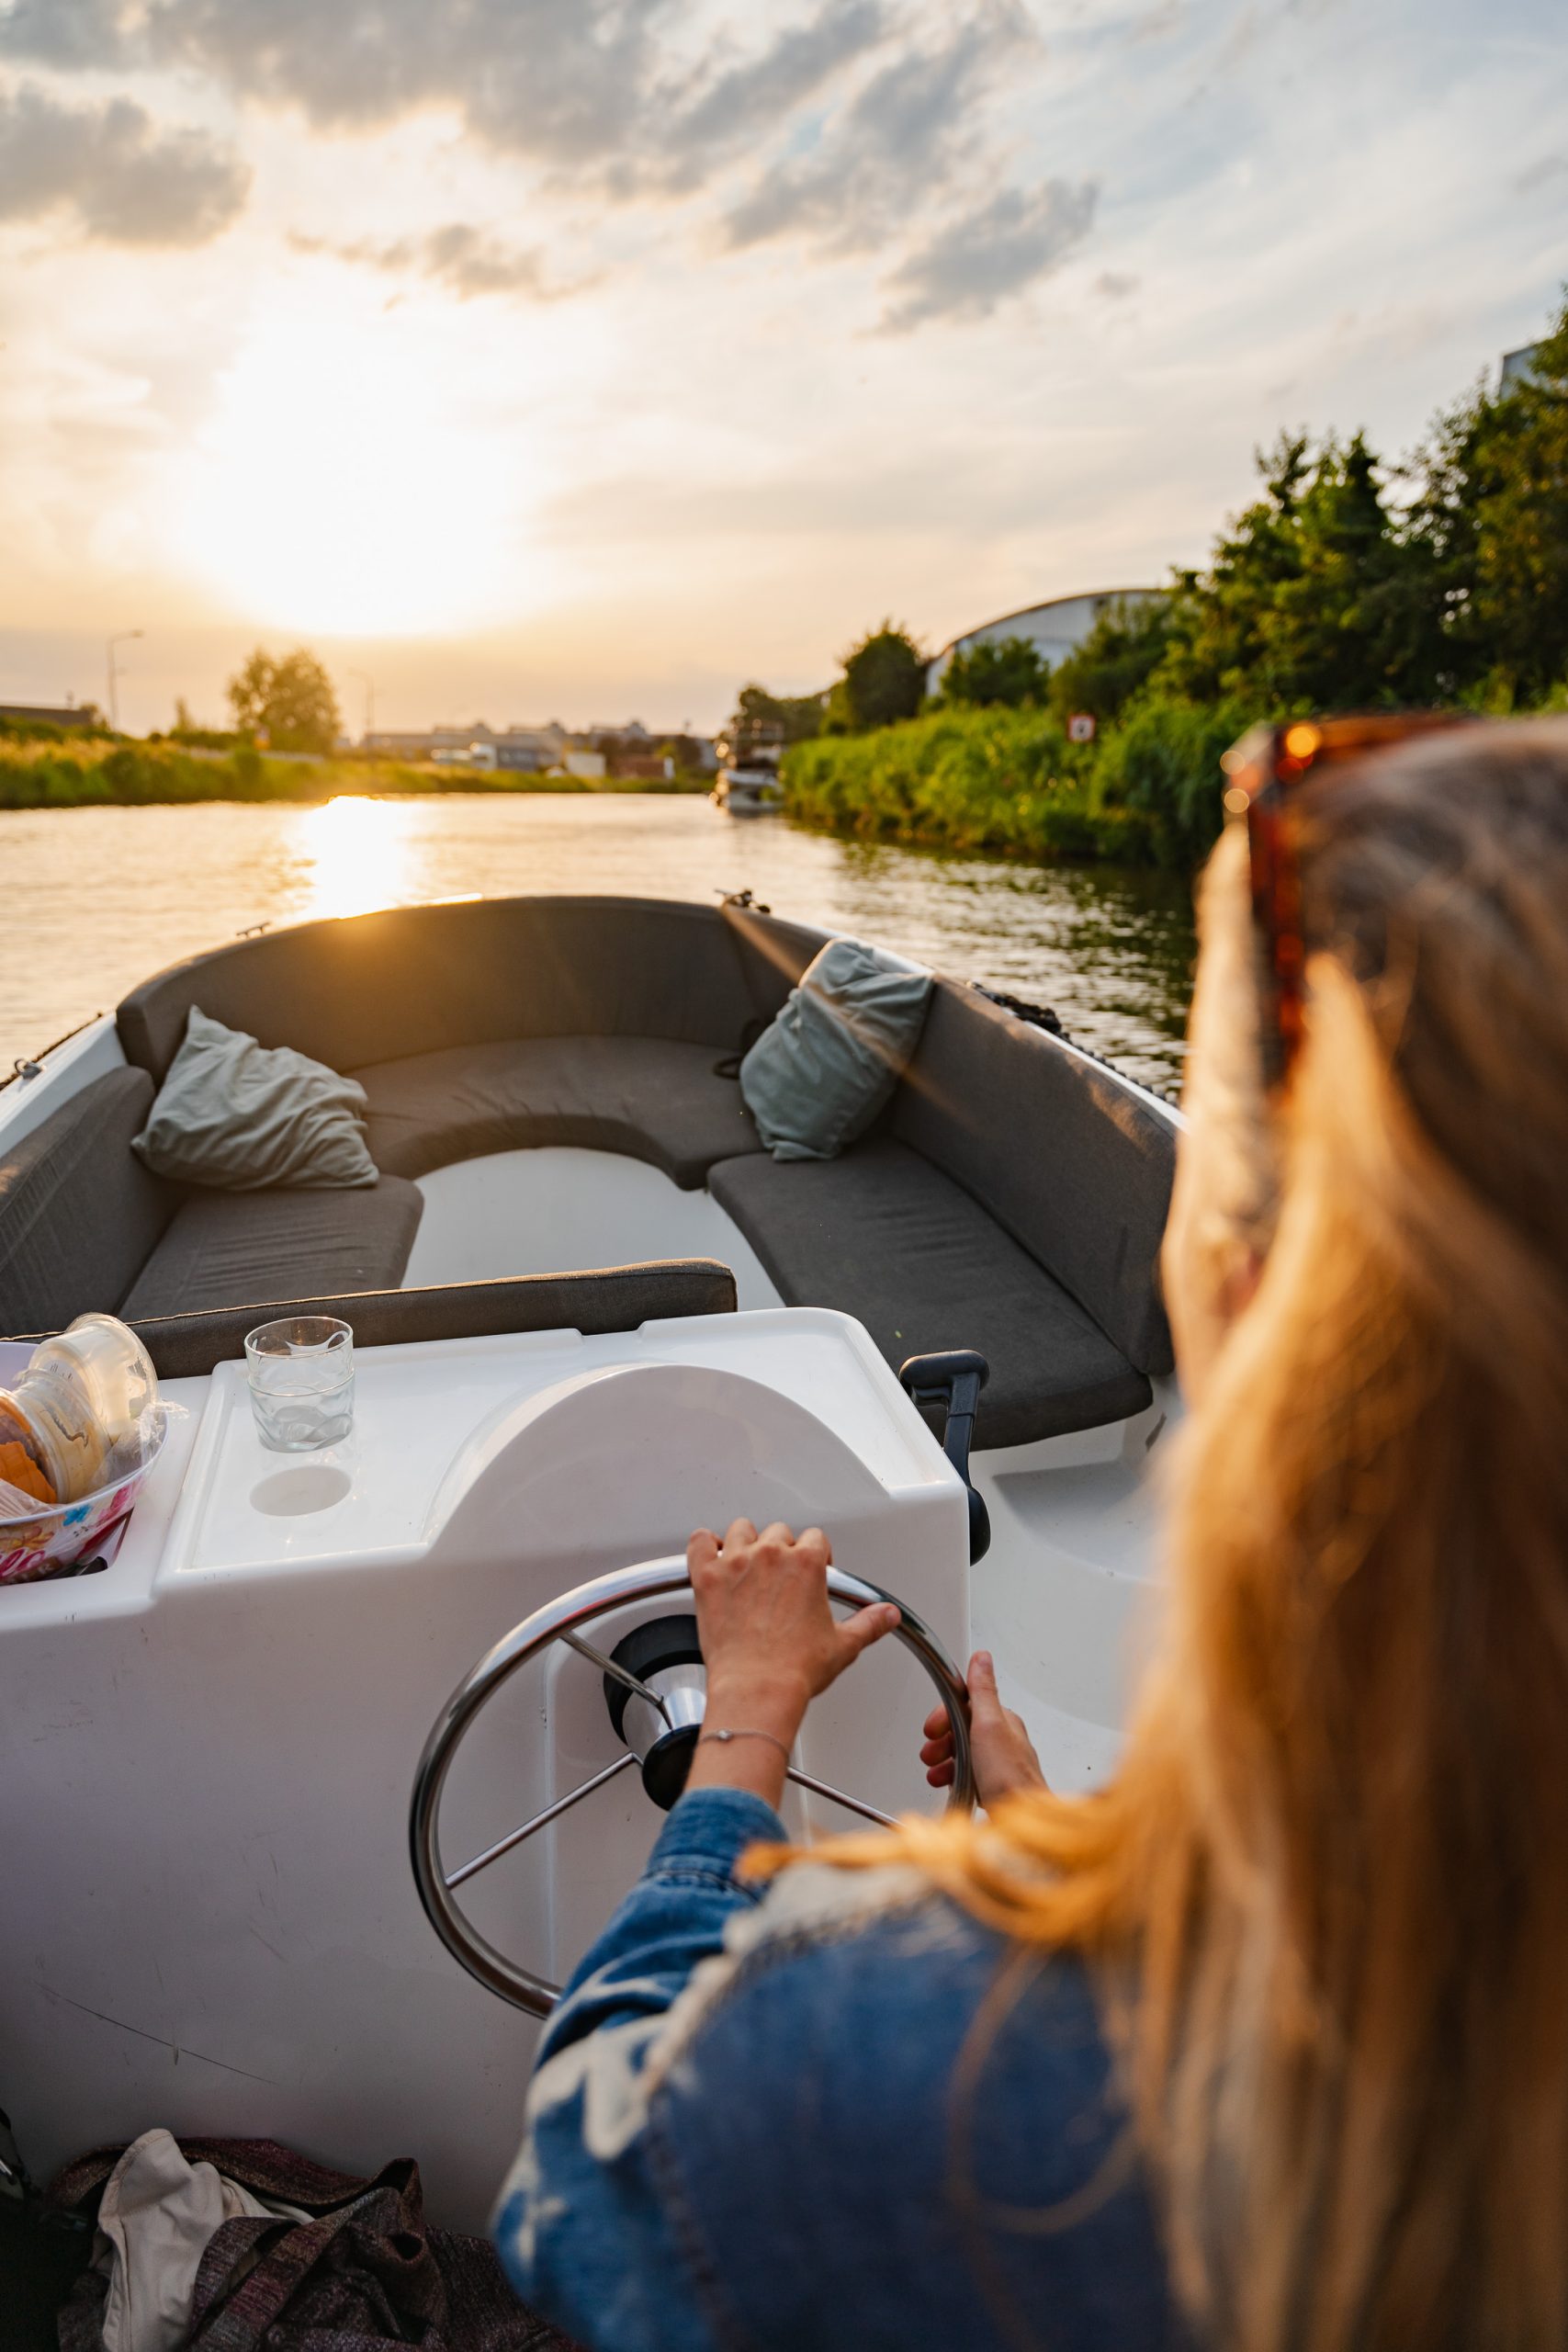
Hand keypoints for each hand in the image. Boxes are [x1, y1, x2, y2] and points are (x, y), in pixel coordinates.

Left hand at [683, 1519, 899, 1806]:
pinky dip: (703, 1545)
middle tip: (780, 1579)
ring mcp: (735, 1563)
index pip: (815, 1538)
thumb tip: (886, 1616)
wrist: (757, 1689)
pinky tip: (711, 1557)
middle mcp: (771, 1555)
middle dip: (782, 1551)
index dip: (816, 1554)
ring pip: (740, 1530)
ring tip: (748, 1566)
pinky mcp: (707, 1577)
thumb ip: (869, 1624)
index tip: (812, 1571)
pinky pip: (698, 1541)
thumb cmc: (795, 1669)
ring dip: (745, 1543)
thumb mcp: (843, 1645)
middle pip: (778, 1532)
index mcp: (806, 1564)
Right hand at [921, 1650, 1046, 1810]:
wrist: (1019, 1818)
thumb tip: (982, 1658)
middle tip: (931, 1753)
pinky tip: (949, 1785)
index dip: (945, 1716)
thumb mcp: (989, 1725)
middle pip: (962, 1730)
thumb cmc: (1009, 1776)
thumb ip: (983, 1691)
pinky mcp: (994, 1785)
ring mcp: (999, 1763)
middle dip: (941, 1741)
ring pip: (963, 1754)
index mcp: (1003, 1721)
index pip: (966, 1706)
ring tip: (936, 1772)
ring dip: (944, 1761)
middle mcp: (1003, 1740)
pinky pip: (967, 1775)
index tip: (932, 1728)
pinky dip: (954, 1778)